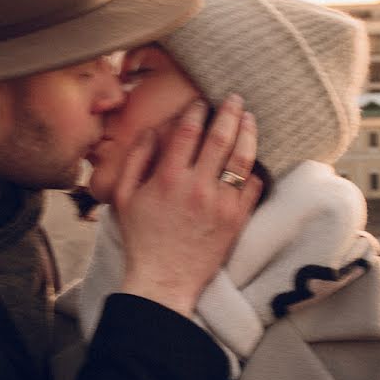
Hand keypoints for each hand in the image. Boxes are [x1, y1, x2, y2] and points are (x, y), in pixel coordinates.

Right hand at [113, 95, 262, 317]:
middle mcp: (197, 187)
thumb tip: (154, 131)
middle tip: (235, 99)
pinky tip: (253, 158)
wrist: (164, 280)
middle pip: (220, 138)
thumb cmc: (141, 238)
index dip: (197, 111)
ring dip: (248, 133)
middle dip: (229, 113)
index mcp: (168, 178)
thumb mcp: (124, 197)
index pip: (189, 131)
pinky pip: (253, 186)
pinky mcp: (236, 220)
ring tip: (249, 119)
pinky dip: (255, 169)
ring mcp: (221, 204)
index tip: (200, 102)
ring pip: (242, 159)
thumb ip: (137, 159)